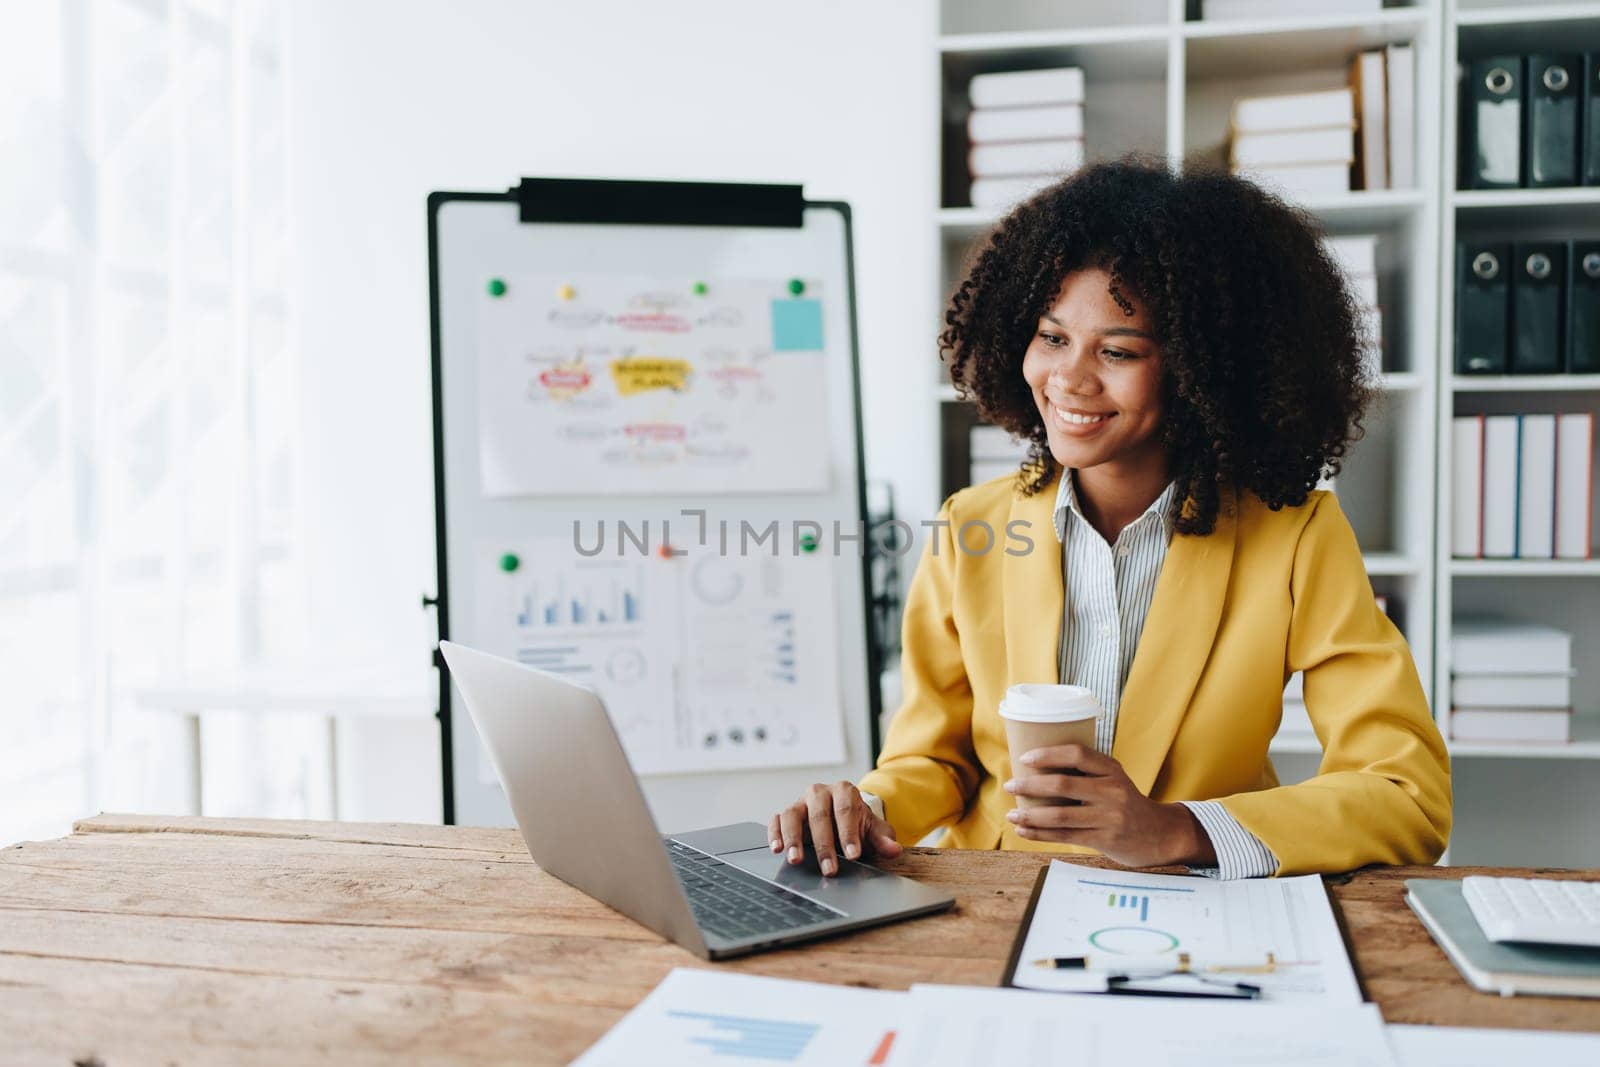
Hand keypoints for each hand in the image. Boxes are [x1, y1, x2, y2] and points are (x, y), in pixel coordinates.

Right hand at [769, 781, 902, 875]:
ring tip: (795, 860)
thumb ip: (883, 839)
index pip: (846, 810)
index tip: (853, 855)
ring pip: (793, 815)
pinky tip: (777, 850)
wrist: (844, 820)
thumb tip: (894, 850)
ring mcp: (801, 802)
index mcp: (844, 791)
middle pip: (819, 815)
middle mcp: (820, 793)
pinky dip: (775, 834)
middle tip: (830, 869)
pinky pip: (776, 820)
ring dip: (793, 838)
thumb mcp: (874, 830)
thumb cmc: (858, 824)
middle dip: (824, 845)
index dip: (849, 833)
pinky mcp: (787, 814)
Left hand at [1003, 744, 1215, 867]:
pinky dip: (1040, 834)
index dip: (1048, 754)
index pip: (1077, 754)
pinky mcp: (1105, 840)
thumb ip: (1086, 772)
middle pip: (1063, 785)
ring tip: (1011, 814)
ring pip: (1060, 815)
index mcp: (1112, 769)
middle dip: (1030, 785)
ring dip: (1030, 815)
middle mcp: (1112, 791)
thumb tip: (1035, 768)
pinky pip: (1065, 836)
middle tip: (1009, 785)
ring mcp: (1110, 817)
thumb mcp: (1114, 779)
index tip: (1025, 758)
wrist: (1159, 834)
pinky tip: (1024, 831)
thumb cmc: (1125, 803)